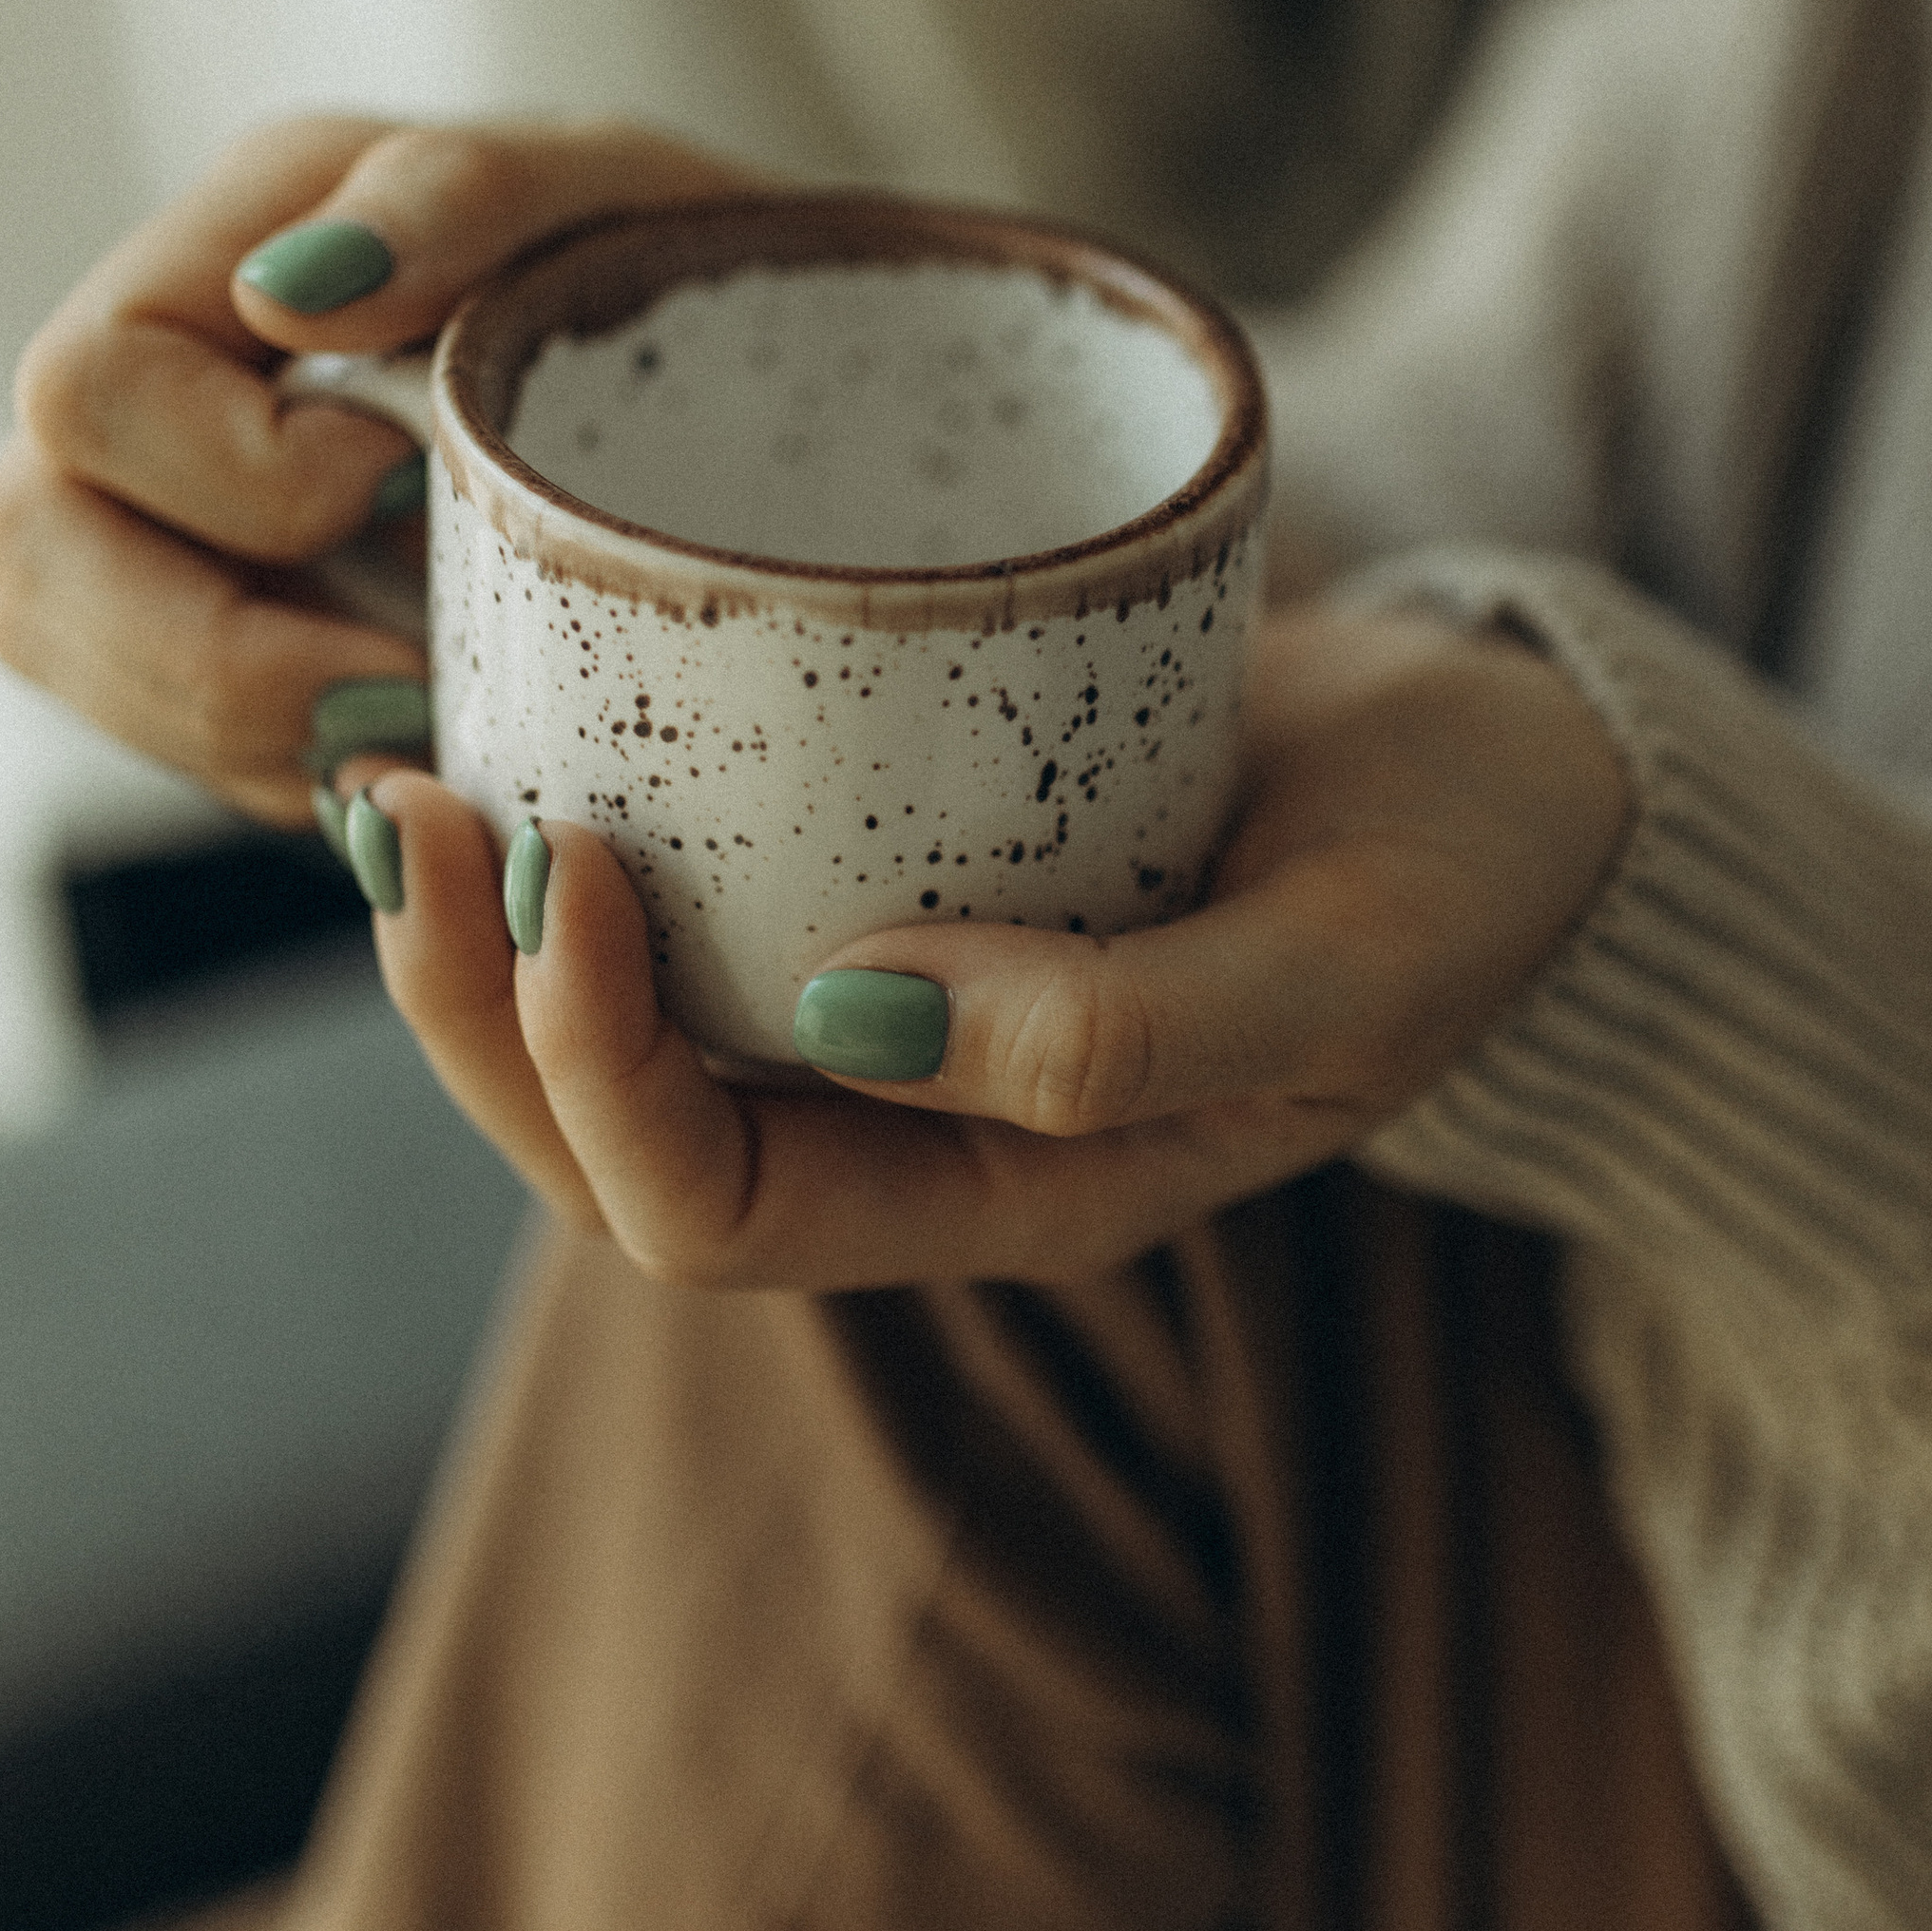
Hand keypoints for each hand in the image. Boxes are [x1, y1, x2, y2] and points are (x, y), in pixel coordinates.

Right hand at [0, 113, 748, 823]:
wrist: (787, 407)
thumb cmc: (690, 274)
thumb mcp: (617, 195)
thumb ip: (464, 197)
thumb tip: (292, 292)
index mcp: (239, 237)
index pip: (93, 387)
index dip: (238, 477)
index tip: (413, 488)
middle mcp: (167, 380)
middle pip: (30, 549)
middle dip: (217, 657)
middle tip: (407, 680)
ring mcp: (172, 519)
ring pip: (71, 662)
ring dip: (244, 734)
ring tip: (418, 729)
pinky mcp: (231, 642)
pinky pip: (180, 745)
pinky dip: (291, 773)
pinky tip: (409, 753)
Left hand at [344, 604, 1631, 1282]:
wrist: (1524, 780)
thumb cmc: (1461, 876)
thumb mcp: (1345, 964)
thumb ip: (1127, 1032)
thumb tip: (843, 1016)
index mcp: (1006, 1199)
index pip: (711, 1211)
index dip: (591, 1066)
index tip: (568, 860)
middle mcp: (915, 1129)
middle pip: (609, 1142)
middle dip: (477, 1003)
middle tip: (410, 807)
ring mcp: (897, 1007)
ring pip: (621, 1029)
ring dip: (491, 930)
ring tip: (407, 769)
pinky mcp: (897, 874)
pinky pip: (695, 901)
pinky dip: (591, 833)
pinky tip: (526, 719)